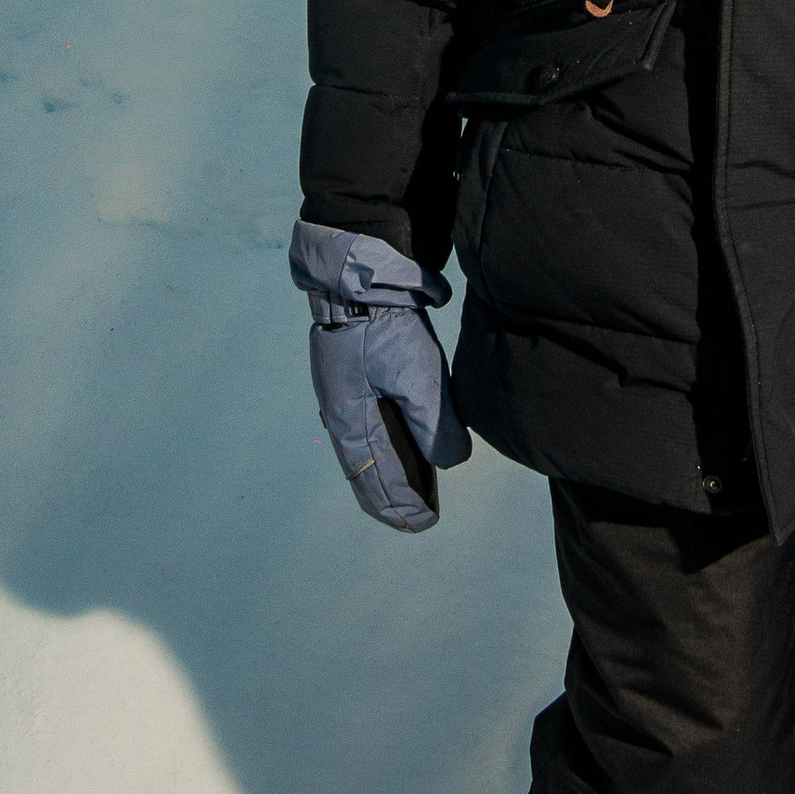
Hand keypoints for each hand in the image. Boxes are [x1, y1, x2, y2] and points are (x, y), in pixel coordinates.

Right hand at [292, 222, 470, 535]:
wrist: (359, 269)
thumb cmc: (382, 322)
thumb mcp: (415, 374)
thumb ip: (434, 423)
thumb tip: (452, 461)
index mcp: (349, 420)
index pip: (374, 479)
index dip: (399, 505)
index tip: (423, 524)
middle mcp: (342, 411)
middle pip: (368, 468)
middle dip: (393, 494)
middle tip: (418, 518)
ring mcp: (346, 391)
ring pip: (369, 445)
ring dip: (393, 469)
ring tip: (417, 487)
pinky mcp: (356, 372)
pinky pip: (371, 421)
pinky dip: (390, 441)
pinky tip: (405, 439)